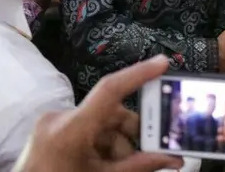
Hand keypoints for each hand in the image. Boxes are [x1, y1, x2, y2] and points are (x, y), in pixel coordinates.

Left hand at [14, 55, 182, 171]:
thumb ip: (140, 166)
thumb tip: (173, 159)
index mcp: (69, 130)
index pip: (109, 90)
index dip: (138, 74)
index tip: (162, 63)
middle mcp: (59, 119)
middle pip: (112, 114)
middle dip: (133, 136)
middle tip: (152, 154)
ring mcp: (53, 124)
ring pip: (103, 125)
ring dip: (118, 146)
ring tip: (118, 169)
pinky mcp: (51, 130)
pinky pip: (88, 131)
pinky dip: (103, 147)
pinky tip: (104, 165)